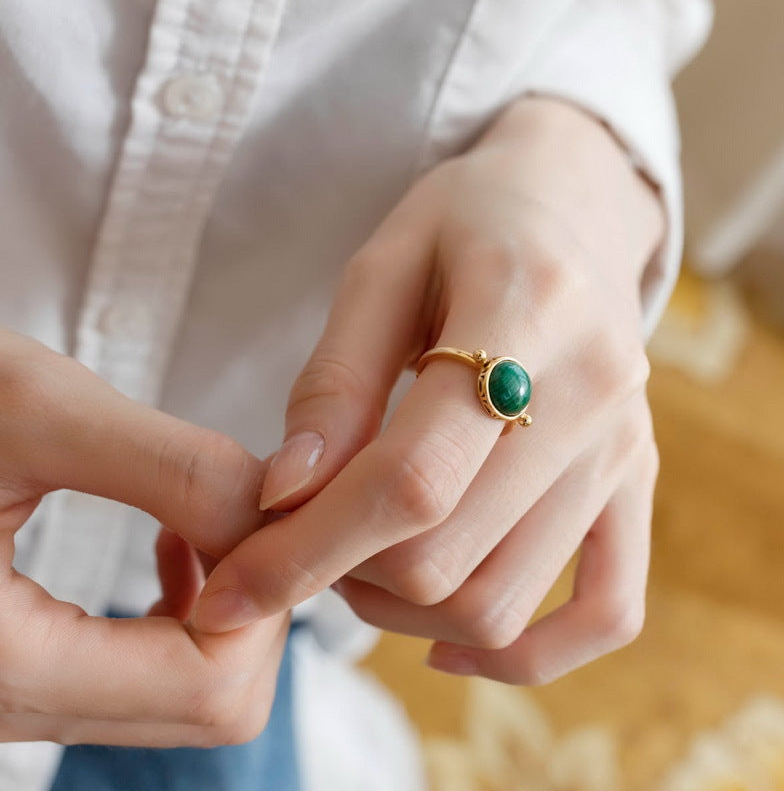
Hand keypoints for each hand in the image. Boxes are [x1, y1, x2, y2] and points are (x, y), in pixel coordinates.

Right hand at [0, 322, 287, 745]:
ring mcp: (6, 694)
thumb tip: (273, 514)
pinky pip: (138, 671)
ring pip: (180, 691)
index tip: (258, 507)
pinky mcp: (14, 665)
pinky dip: (181, 610)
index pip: (212, 686)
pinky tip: (169, 537)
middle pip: (210, 703)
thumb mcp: (36, 409)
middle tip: (238, 507)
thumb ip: (173, 469)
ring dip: (220, 602)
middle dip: (250, 601)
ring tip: (199, 516)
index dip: (262, 594)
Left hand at [193, 96, 662, 684]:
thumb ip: (334, 383)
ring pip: (503, 602)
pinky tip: (445, 641)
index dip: (306, 550)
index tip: (229, 591)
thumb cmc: (464, 225)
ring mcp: (625, 449)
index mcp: (527, 315)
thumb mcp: (381, 271)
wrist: (570, 210)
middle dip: (341, 575)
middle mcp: (595, 395)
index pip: (411, 479)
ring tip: (355, 562)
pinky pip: (606, 613)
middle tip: (293, 540)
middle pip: (449, 556)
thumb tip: (284, 495)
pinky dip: (520, 656)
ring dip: (403, 612)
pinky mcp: (637, 483)